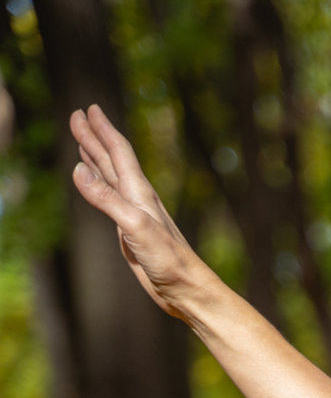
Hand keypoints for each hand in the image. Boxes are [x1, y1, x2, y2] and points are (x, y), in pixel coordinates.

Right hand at [70, 105, 204, 318]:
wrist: (185, 289)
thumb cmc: (168, 259)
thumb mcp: (134, 226)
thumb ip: (107, 199)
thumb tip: (78, 169)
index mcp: (140, 192)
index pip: (118, 152)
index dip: (102, 130)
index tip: (88, 109)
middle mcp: (137, 198)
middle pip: (111, 159)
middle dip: (94, 137)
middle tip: (77, 116)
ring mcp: (134, 214)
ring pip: (110, 177)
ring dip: (95, 158)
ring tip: (83, 142)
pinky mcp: (131, 233)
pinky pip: (110, 200)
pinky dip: (99, 186)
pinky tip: (95, 184)